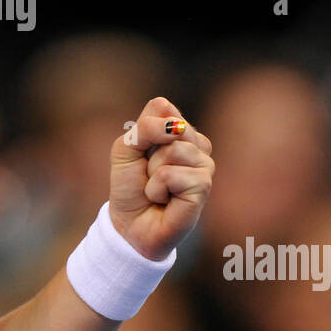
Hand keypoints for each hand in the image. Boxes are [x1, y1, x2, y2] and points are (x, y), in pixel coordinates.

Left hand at [108, 97, 213, 259]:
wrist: (130, 224)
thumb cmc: (130, 186)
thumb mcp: (126, 148)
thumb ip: (145, 127)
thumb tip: (175, 127)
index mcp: (181, 132)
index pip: (162, 106)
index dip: (142, 129)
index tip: (140, 152)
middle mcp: (197, 146)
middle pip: (169, 125)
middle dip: (147, 151)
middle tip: (148, 173)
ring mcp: (204, 166)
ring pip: (172, 149)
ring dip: (152, 173)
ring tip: (156, 188)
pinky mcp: (203, 187)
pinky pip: (171, 174)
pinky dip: (157, 188)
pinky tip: (163, 200)